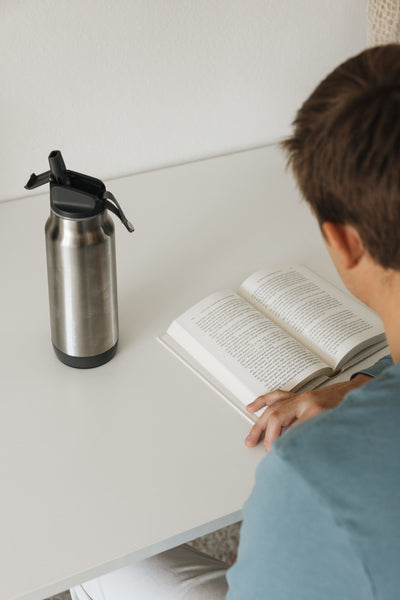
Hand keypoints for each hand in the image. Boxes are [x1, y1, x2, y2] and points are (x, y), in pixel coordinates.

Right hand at [245, 374, 371, 450]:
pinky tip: (252, 408)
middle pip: (276, 418)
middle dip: (268, 437)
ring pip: (272, 408)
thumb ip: (316, 439)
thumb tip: (300, 452)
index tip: (279, 456)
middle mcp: (304, 401)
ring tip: (250, 438)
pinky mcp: (299, 395)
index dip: (281, 445)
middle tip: (267, 451)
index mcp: (314, 410)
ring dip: (259, 424)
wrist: (358, 394)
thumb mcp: (336, 430)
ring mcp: (300, 397)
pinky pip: (276, 397)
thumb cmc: (350, 411)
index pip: (290, 431)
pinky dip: (262, 402)